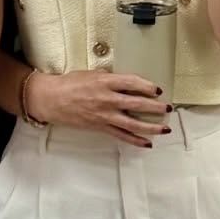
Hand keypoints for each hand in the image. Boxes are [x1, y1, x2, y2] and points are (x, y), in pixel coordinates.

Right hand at [27, 70, 170, 147]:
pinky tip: (147, 143)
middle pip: (137, 104)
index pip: (132, 83)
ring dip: (151, 127)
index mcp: (105, 82)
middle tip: (167, 108)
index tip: (157, 90)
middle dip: (155, 108)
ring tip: (165, 128)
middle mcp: (107, 99)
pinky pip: (121, 135)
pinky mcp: (100, 127)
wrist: (52, 99)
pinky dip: (135, 141)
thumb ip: (111, 79)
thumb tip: (128, 83)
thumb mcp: (92, 74)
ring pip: (133, 124)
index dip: (147, 86)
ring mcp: (104, 115)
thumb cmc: (70, 83)